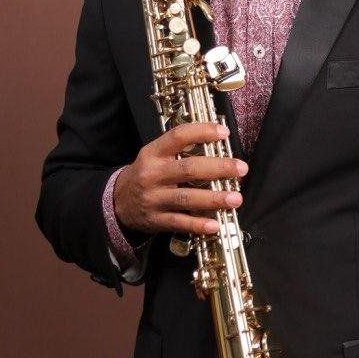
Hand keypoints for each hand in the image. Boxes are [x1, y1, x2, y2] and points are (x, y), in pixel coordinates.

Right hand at [113, 122, 247, 238]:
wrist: (117, 202)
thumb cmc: (146, 174)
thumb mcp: (154, 156)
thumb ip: (179, 150)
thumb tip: (218, 145)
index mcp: (153, 153)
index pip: (178, 137)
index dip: (202, 132)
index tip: (224, 133)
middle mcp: (152, 175)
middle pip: (188, 169)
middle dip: (218, 168)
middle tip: (241, 168)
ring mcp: (153, 199)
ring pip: (187, 198)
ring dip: (214, 198)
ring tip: (236, 198)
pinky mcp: (156, 220)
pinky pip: (180, 223)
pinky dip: (198, 225)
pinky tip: (216, 224)